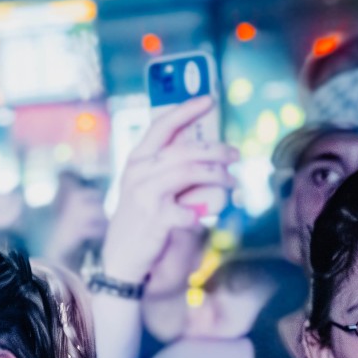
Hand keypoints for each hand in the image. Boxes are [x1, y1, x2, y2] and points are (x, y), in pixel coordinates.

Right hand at [100, 99, 235, 289]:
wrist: (121, 258)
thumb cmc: (140, 219)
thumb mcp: (145, 186)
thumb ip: (167, 167)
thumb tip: (205, 149)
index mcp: (136, 160)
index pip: (162, 126)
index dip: (186, 110)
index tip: (209, 100)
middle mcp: (138, 173)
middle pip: (186, 149)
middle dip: (217, 150)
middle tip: (236, 155)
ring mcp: (145, 195)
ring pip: (191, 172)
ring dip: (219, 176)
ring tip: (231, 182)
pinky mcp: (156, 218)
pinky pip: (190, 209)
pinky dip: (203, 213)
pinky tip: (203, 217)